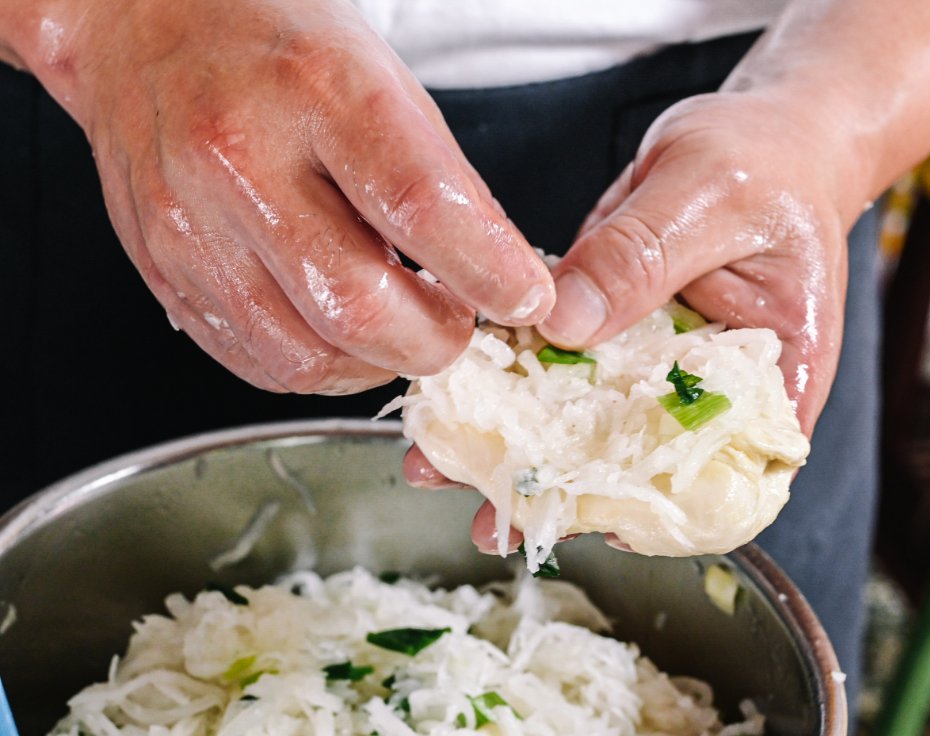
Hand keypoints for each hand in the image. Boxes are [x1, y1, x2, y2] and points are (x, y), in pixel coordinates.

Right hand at [21, 0, 552, 392]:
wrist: (152, 29)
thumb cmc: (279, 48)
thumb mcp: (387, 82)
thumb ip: (448, 185)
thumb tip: (503, 278)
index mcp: (315, 91)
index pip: (418, 206)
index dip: (487, 272)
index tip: (525, 298)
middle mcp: (239, 160)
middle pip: (355, 307)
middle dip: (433, 343)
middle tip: (457, 325)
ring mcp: (188, 224)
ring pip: (305, 354)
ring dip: (378, 364)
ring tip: (399, 327)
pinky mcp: (165, 273)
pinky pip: (257, 361)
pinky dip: (322, 366)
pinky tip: (342, 333)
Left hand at [406, 90, 861, 552]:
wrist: (757, 133)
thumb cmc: (767, 162)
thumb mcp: (709, 198)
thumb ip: (641, 259)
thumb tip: (566, 325)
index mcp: (773, 381)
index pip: (725, 476)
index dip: (663, 514)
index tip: (597, 528)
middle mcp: (709, 387)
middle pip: (639, 462)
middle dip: (560, 492)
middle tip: (490, 518)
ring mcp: (653, 361)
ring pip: (585, 420)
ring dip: (513, 444)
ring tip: (440, 466)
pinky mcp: (608, 323)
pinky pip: (555, 361)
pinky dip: (506, 377)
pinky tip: (450, 393)